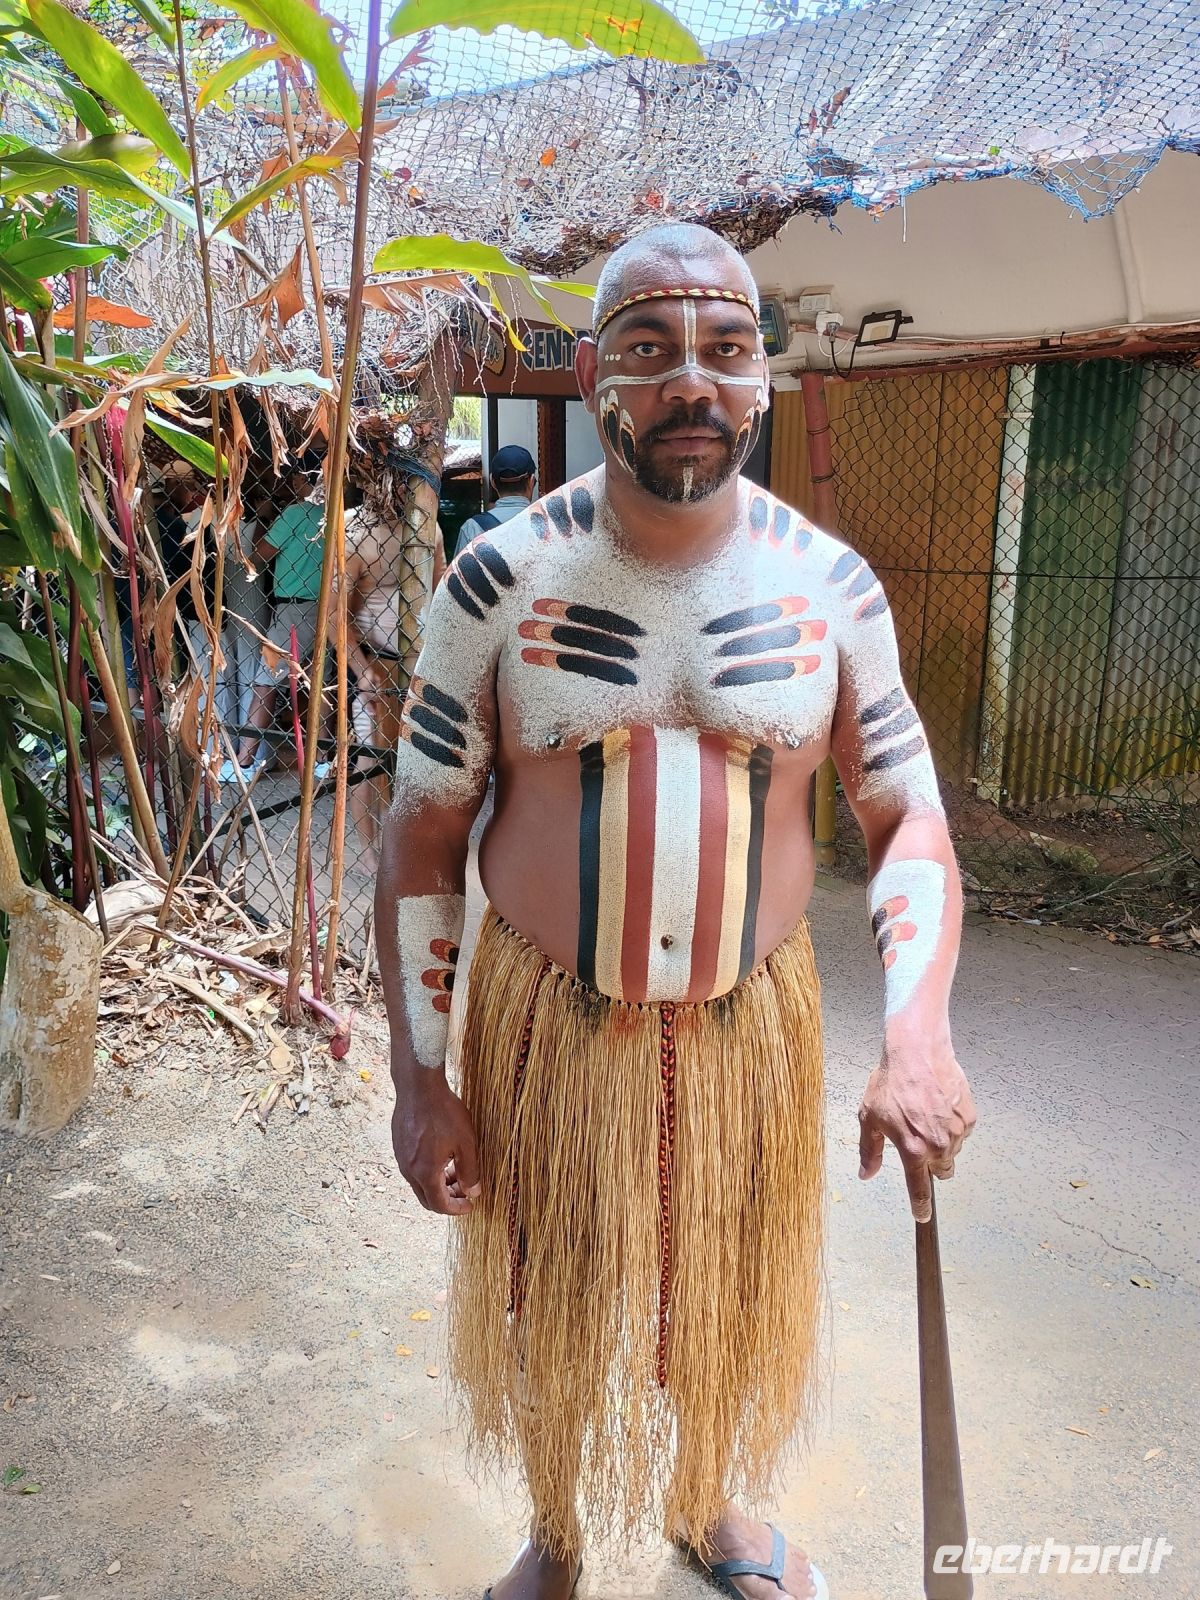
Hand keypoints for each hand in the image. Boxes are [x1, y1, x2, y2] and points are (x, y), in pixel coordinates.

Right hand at [391, 1071, 480, 1215]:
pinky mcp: (399, 1146)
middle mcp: (409, 1170)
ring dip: (438, 1185)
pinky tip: (443, 1157)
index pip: (440, 1205)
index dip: (457, 1209)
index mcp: (425, 1173)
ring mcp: (401, 1158)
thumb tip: (473, 1192)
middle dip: (447, 1200)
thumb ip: (470, 1171)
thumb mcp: (466, 1142)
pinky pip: (413, 1169)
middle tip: (464, 1192)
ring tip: (456, 1172)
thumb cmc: (443, 1112)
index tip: (470, 1205)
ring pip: (420, 1183)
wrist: (419, 1086)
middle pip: (426, 1198)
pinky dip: (429, 1172)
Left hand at [857, 1033, 975, 1221]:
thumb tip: (866, 1173)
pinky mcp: (969, 1117)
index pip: (919, 1190)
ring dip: (942, 1143)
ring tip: (926, 1116)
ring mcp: (956, 1132)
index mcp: (912, 1151)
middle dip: (931, 1164)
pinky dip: (952, 1126)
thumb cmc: (891, 1082)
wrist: (917, 1053)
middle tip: (918, 1142)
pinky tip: (938, 1107)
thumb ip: (869, 1150)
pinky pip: (962, 1132)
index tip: (922, 1216)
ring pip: (952, 1151)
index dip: (920, 1206)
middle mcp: (938, 1146)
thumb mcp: (869, 1117)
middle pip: (941, 1172)